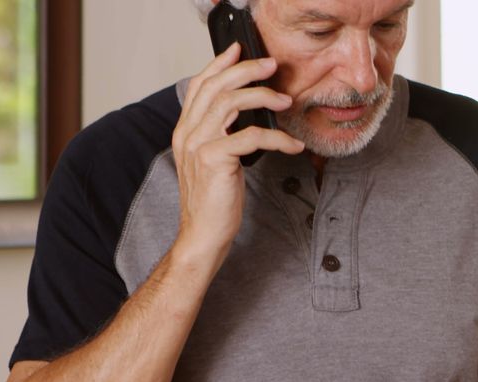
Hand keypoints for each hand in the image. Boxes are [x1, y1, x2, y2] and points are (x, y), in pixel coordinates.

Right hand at [171, 43, 305, 261]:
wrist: (203, 234)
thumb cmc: (213, 201)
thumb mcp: (214, 162)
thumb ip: (221, 135)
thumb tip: (249, 114)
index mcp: (185, 131)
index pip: (199, 85)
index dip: (219, 64)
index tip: (240, 50)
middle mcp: (188, 133)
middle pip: (216, 86)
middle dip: (246, 70)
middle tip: (271, 65)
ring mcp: (198, 145)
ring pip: (231, 103)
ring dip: (263, 96)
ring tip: (286, 101)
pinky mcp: (215, 159)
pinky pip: (252, 136)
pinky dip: (278, 137)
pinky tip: (293, 144)